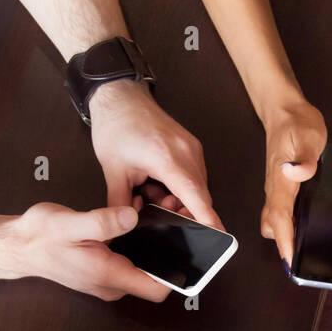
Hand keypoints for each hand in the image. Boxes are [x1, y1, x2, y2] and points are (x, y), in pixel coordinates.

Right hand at [6, 202, 169, 301]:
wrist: (19, 246)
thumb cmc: (40, 236)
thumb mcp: (70, 223)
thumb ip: (104, 221)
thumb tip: (133, 217)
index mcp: (108, 274)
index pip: (157, 289)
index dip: (176, 274)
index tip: (184, 250)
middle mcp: (111, 283)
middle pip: (154, 279)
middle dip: (165, 255)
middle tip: (167, 222)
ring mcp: (107, 280)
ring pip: (142, 270)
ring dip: (150, 250)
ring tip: (148, 219)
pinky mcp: (103, 272)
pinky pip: (129, 264)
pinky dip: (135, 248)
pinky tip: (130, 225)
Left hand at [88, 80, 221, 228]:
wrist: (120, 98)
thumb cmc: (116, 128)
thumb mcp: (113, 171)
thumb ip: (121, 203)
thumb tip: (124, 225)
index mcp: (165, 157)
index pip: (193, 194)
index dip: (206, 216)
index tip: (218, 233)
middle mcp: (186, 152)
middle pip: (198, 195)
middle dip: (183, 211)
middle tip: (157, 210)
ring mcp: (192, 148)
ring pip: (197, 188)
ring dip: (180, 198)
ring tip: (151, 191)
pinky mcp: (192, 147)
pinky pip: (194, 176)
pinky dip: (180, 186)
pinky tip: (159, 182)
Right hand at [259, 97, 325, 263]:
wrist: (284, 111)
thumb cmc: (297, 123)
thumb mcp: (308, 135)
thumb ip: (305, 156)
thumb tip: (299, 172)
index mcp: (281, 180)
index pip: (279, 216)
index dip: (285, 241)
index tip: (290, 260)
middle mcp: (274, 189)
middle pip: (272, 226)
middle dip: (284, 247)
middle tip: (301, 263)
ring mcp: (276, 190)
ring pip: (274, 222)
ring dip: (285, 237)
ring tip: (305, 250)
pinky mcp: (280, 188)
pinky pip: (280, 214)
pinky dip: (288, 226)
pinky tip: (306, 228)